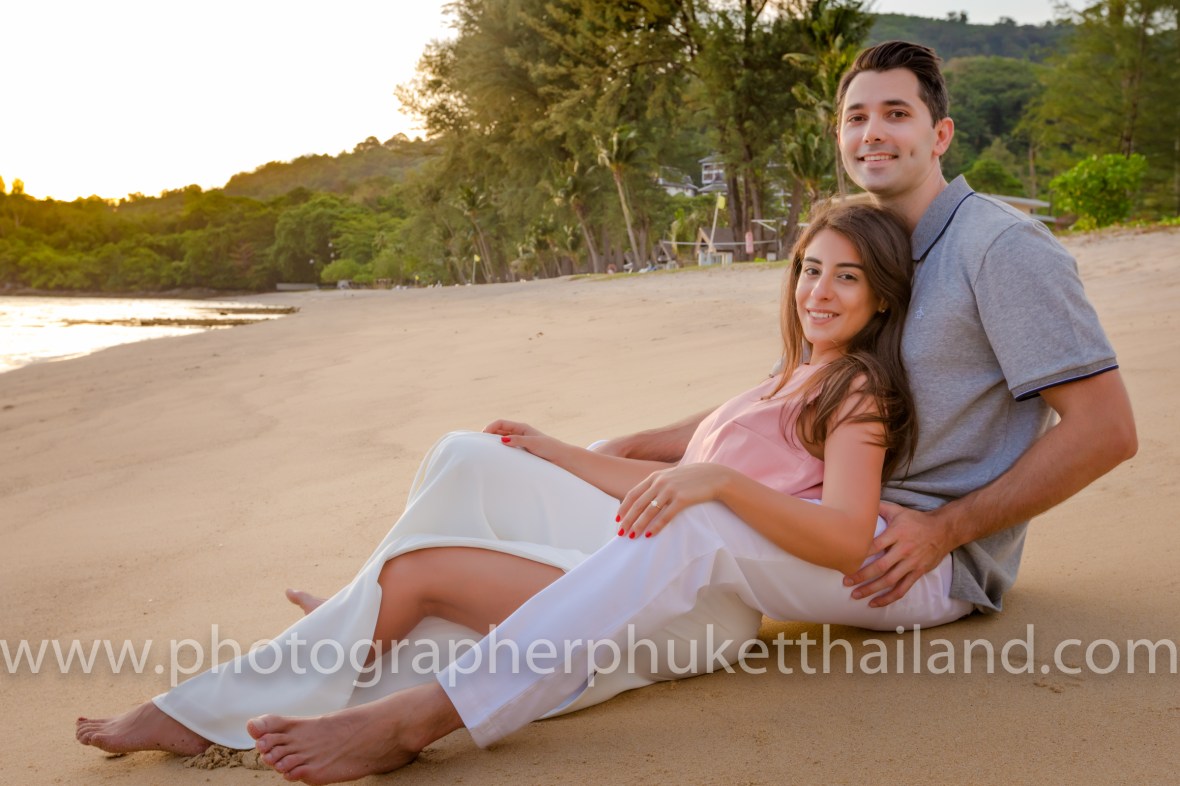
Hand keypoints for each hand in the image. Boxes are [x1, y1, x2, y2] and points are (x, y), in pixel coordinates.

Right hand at [485, 420, 563, 462]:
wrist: (561, 458)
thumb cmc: (549, 448)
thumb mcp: (533, 443)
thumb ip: (518, 440)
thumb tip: (502, 440)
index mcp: (522, 427)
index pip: (500, 423)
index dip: (490, 427)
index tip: (482, 436)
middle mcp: (519, 433)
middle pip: (499, 430)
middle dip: (489, 435)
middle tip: (480, 444)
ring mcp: (520, 442)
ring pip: (502, 439)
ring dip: (494, 443)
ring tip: (486, 450)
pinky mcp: (522, 451)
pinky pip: (507, 448)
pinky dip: (500, 450)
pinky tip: (497, 457)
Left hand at [617, 463, 733, 538]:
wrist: (713, 476)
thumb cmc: (690, 479)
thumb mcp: (670, 477)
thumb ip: (657, 484)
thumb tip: (644, 498)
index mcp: (654, 477)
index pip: (633, 494)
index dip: (624, 507)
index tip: (617, 519)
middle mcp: (660, 482)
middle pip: (638, 504)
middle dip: (628, 519)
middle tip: (621, 533)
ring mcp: (670, 490)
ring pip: (649, 511)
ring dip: (639, 525)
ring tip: (633, 536)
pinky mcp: (682, 499)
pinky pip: (666, 516)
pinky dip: (656, 526)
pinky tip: (650, 535)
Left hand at [842, 502, 953, 606]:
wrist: (944, 530)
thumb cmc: (916, 520)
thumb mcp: (898, 511)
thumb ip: (879, 508)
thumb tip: (859, 501)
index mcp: (897, 533)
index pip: (875, 545)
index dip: (860, 553)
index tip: (845, 559)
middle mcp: (904, 550)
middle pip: (880, 566)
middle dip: (862, 575)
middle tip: (846, 582)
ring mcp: (911, 563)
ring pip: (890, 580)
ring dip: (872, 589)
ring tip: (856, 595)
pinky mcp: (918, 573)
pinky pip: (902, 589)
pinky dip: (888, 598)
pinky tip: (875, 603)